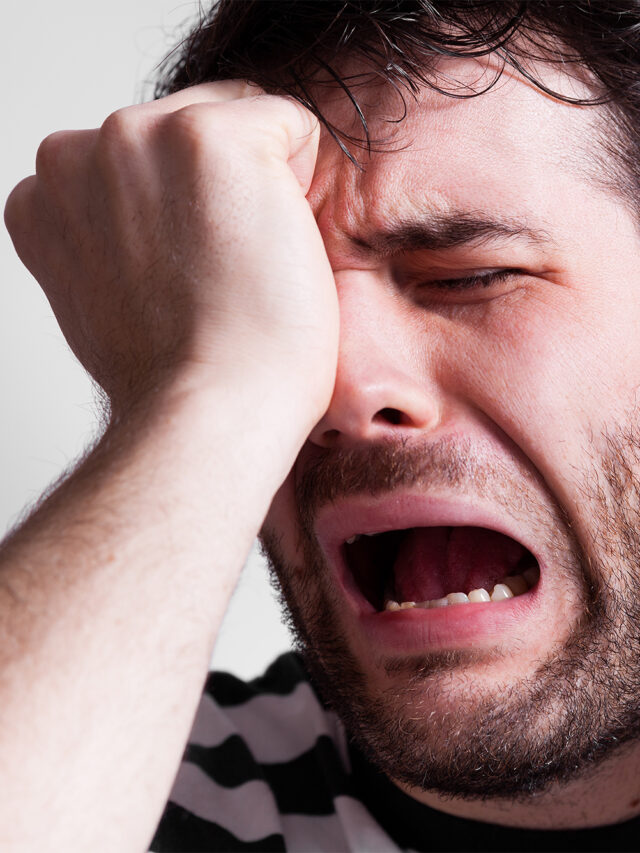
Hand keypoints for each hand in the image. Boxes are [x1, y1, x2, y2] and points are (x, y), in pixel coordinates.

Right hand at [4, 82, 338, 428]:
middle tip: (218, 276)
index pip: (141, 161)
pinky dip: (304, 181)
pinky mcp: (209, 137)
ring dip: (260, 185)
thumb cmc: (176, 375)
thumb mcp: (106, 297)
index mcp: (48, 194)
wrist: (213, 407)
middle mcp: (78, 152)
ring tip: (243, 264)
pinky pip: (292, 126)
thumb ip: (108, 237)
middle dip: (219, 190)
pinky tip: (272, 246)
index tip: (184, 279)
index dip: (183, 214)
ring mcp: (138, 137)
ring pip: (240, 121)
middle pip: (189, 129)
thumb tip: (153, 220)